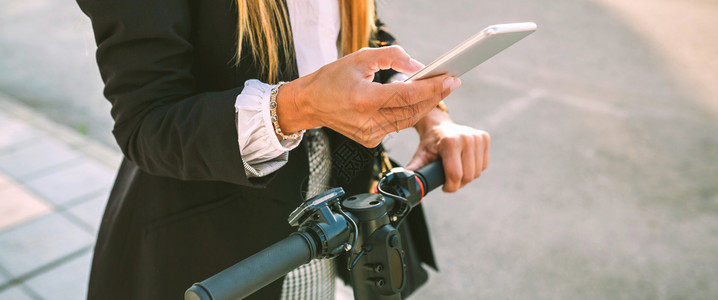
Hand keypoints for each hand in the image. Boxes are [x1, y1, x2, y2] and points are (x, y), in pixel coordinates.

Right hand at [276, 45, 460, 147]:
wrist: (310, 104)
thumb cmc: (333, 78)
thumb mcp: (360, 58)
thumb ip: (392, 57)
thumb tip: (418, 67)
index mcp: (364, 99)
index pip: (407, 95)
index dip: (431, 88)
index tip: (449, 79)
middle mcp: (368, 121)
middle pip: (412, 110)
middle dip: (435, 96)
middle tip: (451, 82)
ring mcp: (369, 134)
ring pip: (408, 120)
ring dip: (426, 105)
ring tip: (440, 90)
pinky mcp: (370, 140)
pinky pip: (397, 126)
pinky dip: (410, 113)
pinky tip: (419, 101)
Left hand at [406, 109, 489, 192]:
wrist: (439, 125)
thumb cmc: (429, 143)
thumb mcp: (420, 156)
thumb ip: (413, 170)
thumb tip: (406, 185)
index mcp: (450, 142)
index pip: (455, 175)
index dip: (450, 187)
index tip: (444, 187)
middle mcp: (466, 138)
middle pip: (468, 176)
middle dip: (458, 183)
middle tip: (449, 179)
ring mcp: (477, 137)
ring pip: (477, 173)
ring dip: (467, 177)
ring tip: (456, 170)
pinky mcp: (484, 137)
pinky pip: (483, 165)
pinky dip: (475, 169)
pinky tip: (465, 163)